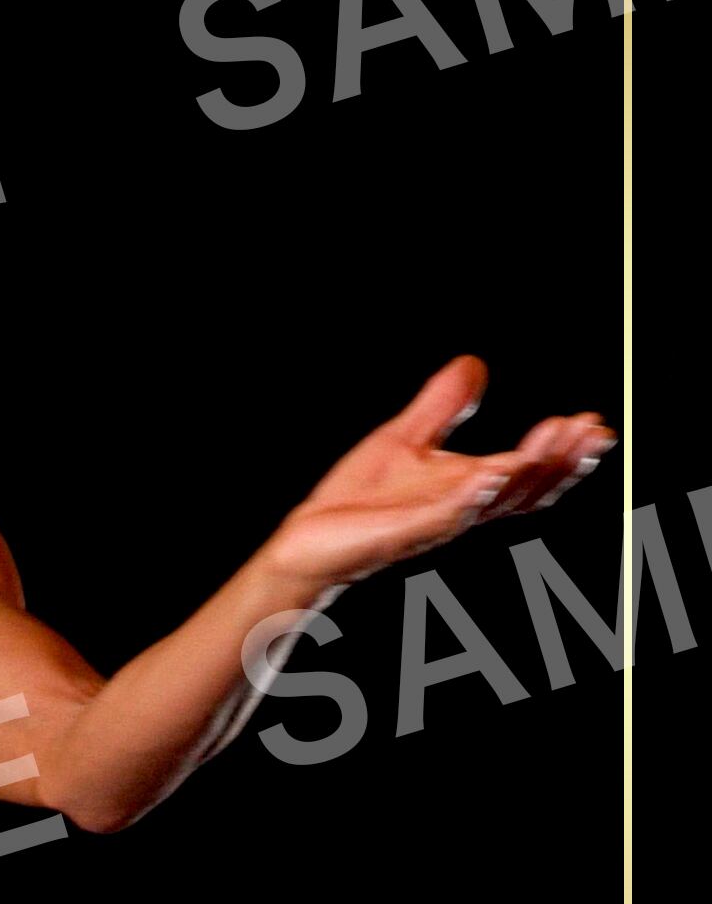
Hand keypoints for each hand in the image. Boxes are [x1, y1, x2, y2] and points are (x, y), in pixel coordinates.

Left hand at [270, 355, 615, 601]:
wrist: (308, 540)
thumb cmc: (357, 501)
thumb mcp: (407, 438)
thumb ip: (442, 406)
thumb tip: (474, 363)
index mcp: (467, 489)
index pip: (529, 473)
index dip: (563, 453)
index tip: (594, 423)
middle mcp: (460, 510)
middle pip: (526, 490)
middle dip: (561, 461)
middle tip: (592, 433)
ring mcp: (434, 523)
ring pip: (493, 502)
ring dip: (526, 473)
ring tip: (554, 442)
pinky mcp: (402, 533)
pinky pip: (444, 517)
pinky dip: (469, 498)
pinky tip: (488, 474)